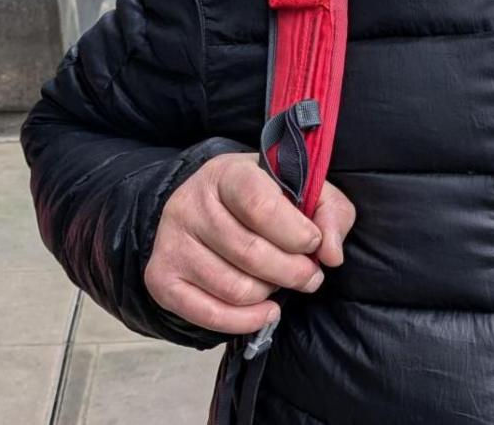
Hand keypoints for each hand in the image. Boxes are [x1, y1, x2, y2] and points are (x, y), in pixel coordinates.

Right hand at [145, 152, 357, 334]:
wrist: (206, 207)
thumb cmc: (262, 199)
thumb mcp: (301, 190)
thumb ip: (330, 212)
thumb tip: (332, 254)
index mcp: (227, 173)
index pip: (261, 207)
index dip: (296, 233)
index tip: (314, 243)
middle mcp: (191, 204)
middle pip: (250, 253)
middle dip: (293, 272)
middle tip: (310, 276)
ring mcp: (171, 242)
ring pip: (234, 288)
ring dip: (270, 293)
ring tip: (280, 284)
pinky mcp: (161, 278)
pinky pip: (208, 315)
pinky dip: (246, 321)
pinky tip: (266, 310)